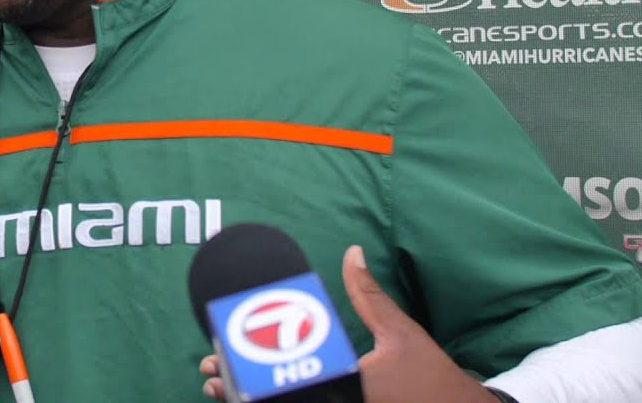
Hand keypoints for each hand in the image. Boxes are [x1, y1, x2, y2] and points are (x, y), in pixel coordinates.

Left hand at [197, 247, 498, 402]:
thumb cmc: (432, 376)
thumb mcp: (400, 332)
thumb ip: (368, 296)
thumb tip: (352, 253)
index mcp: (347, 387)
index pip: (288, 384)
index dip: (247, 375)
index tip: (217, 358)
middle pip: (278, 402)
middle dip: (237, 390)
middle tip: (209, 372)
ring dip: (249, 402)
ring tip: (218, 387)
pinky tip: (254, 397)